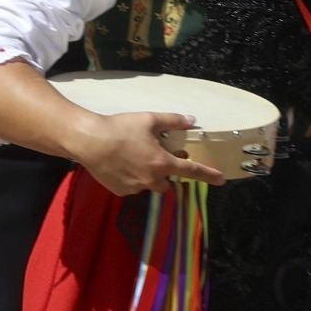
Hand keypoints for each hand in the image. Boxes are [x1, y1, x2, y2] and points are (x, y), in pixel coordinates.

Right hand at [70, 112, 226, 196]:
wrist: (88, 141)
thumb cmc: (120, 128)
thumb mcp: (148, 119)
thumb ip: (172, 121)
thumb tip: (191, 120)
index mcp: (162, 162)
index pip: (192, 171)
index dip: (208, 175)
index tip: (221, 180)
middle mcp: (152, 179)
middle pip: (167, 183)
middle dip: (164, 174)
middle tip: (153, 158)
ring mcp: (135, 187)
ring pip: (147, 185)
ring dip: (146, 176)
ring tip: (131, 159)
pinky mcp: (120, 191)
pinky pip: (130, 187)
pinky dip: (129, 178)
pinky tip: (118, 164)